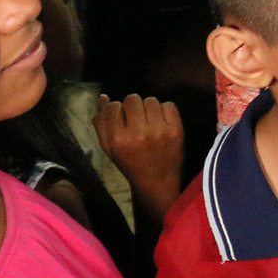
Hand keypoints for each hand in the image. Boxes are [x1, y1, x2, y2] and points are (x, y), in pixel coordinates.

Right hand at [94, 94, 183, 214]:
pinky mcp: (176, 130)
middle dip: (133, 106)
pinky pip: (169, 105)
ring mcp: (159, 131)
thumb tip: (103, 97)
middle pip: (133, 99)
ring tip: (148, 122)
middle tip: (136, 119)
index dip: (117, 109)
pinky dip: (164, 110)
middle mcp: (138, 134)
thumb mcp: (108, 147)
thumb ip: (101, 122)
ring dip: (148, 108)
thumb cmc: (129, 162)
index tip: (122, 118)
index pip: (114, 107)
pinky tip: (161, 123)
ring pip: (151, 100)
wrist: (156, 180)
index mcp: (117, 139)